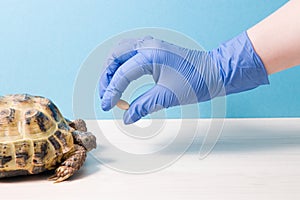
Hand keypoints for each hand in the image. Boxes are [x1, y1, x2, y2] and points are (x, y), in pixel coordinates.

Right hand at [99, 32, 268, 123]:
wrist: (215, 72)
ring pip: (121, 52)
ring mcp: (151, 45)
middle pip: (115, 56)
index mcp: (150, 54)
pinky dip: (121, 64)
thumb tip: (127, 118)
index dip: (112, 91)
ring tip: (110, 86)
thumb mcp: (167, 96)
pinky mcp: (154, 49)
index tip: (107, 106)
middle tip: (105, 95)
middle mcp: (148, 45)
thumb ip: (143, 106)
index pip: (122, 73)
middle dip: (106, 76)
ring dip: (112, 68)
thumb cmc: (197, 81)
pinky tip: (121, 75)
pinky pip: (130, 52)